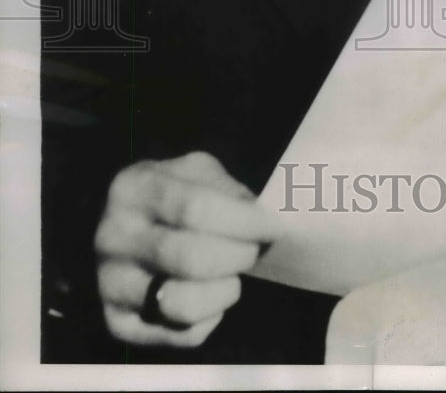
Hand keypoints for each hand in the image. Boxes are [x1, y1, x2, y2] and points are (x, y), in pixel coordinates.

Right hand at [95, 151, 269, 346]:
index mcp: (134, 188)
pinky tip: (210, 292)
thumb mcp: (197, 173)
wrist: (125, 227)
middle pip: (191, 259)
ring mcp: (110, 284)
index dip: (244, 221)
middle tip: (254, 250)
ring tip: (232, 273)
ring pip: (183, 305)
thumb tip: (263, 222)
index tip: (273, 227)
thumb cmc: (173, 196)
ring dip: (225, 290)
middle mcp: (112, 237)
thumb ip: (229, 191)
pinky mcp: (118, 323)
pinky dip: (211, 317)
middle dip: (239, 256)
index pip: (196, 208)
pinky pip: (182, 334)